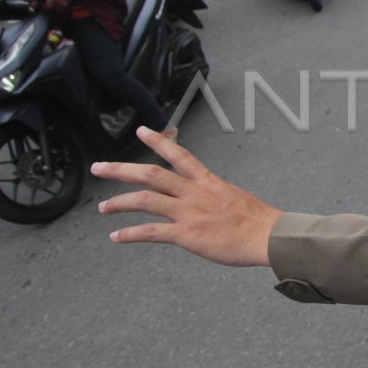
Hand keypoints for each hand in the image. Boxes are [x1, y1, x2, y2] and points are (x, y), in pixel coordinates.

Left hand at [94, 127, 281, 266]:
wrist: (268, 236)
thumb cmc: (257, 220)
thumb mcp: (234, 196)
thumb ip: (212, 194)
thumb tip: (204, 197)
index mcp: (207, 181)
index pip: (178, 154)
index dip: (158, 141)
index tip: (141, 131)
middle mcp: (194, 192)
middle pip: (151, 174)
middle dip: (120, 169)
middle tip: (99, 167)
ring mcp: (189, 212)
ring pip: (146, 200)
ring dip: (119, 202)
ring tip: (103, 207)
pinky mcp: (187, 234)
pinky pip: (151, 232)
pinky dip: (130, 234)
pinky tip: (116, 237)